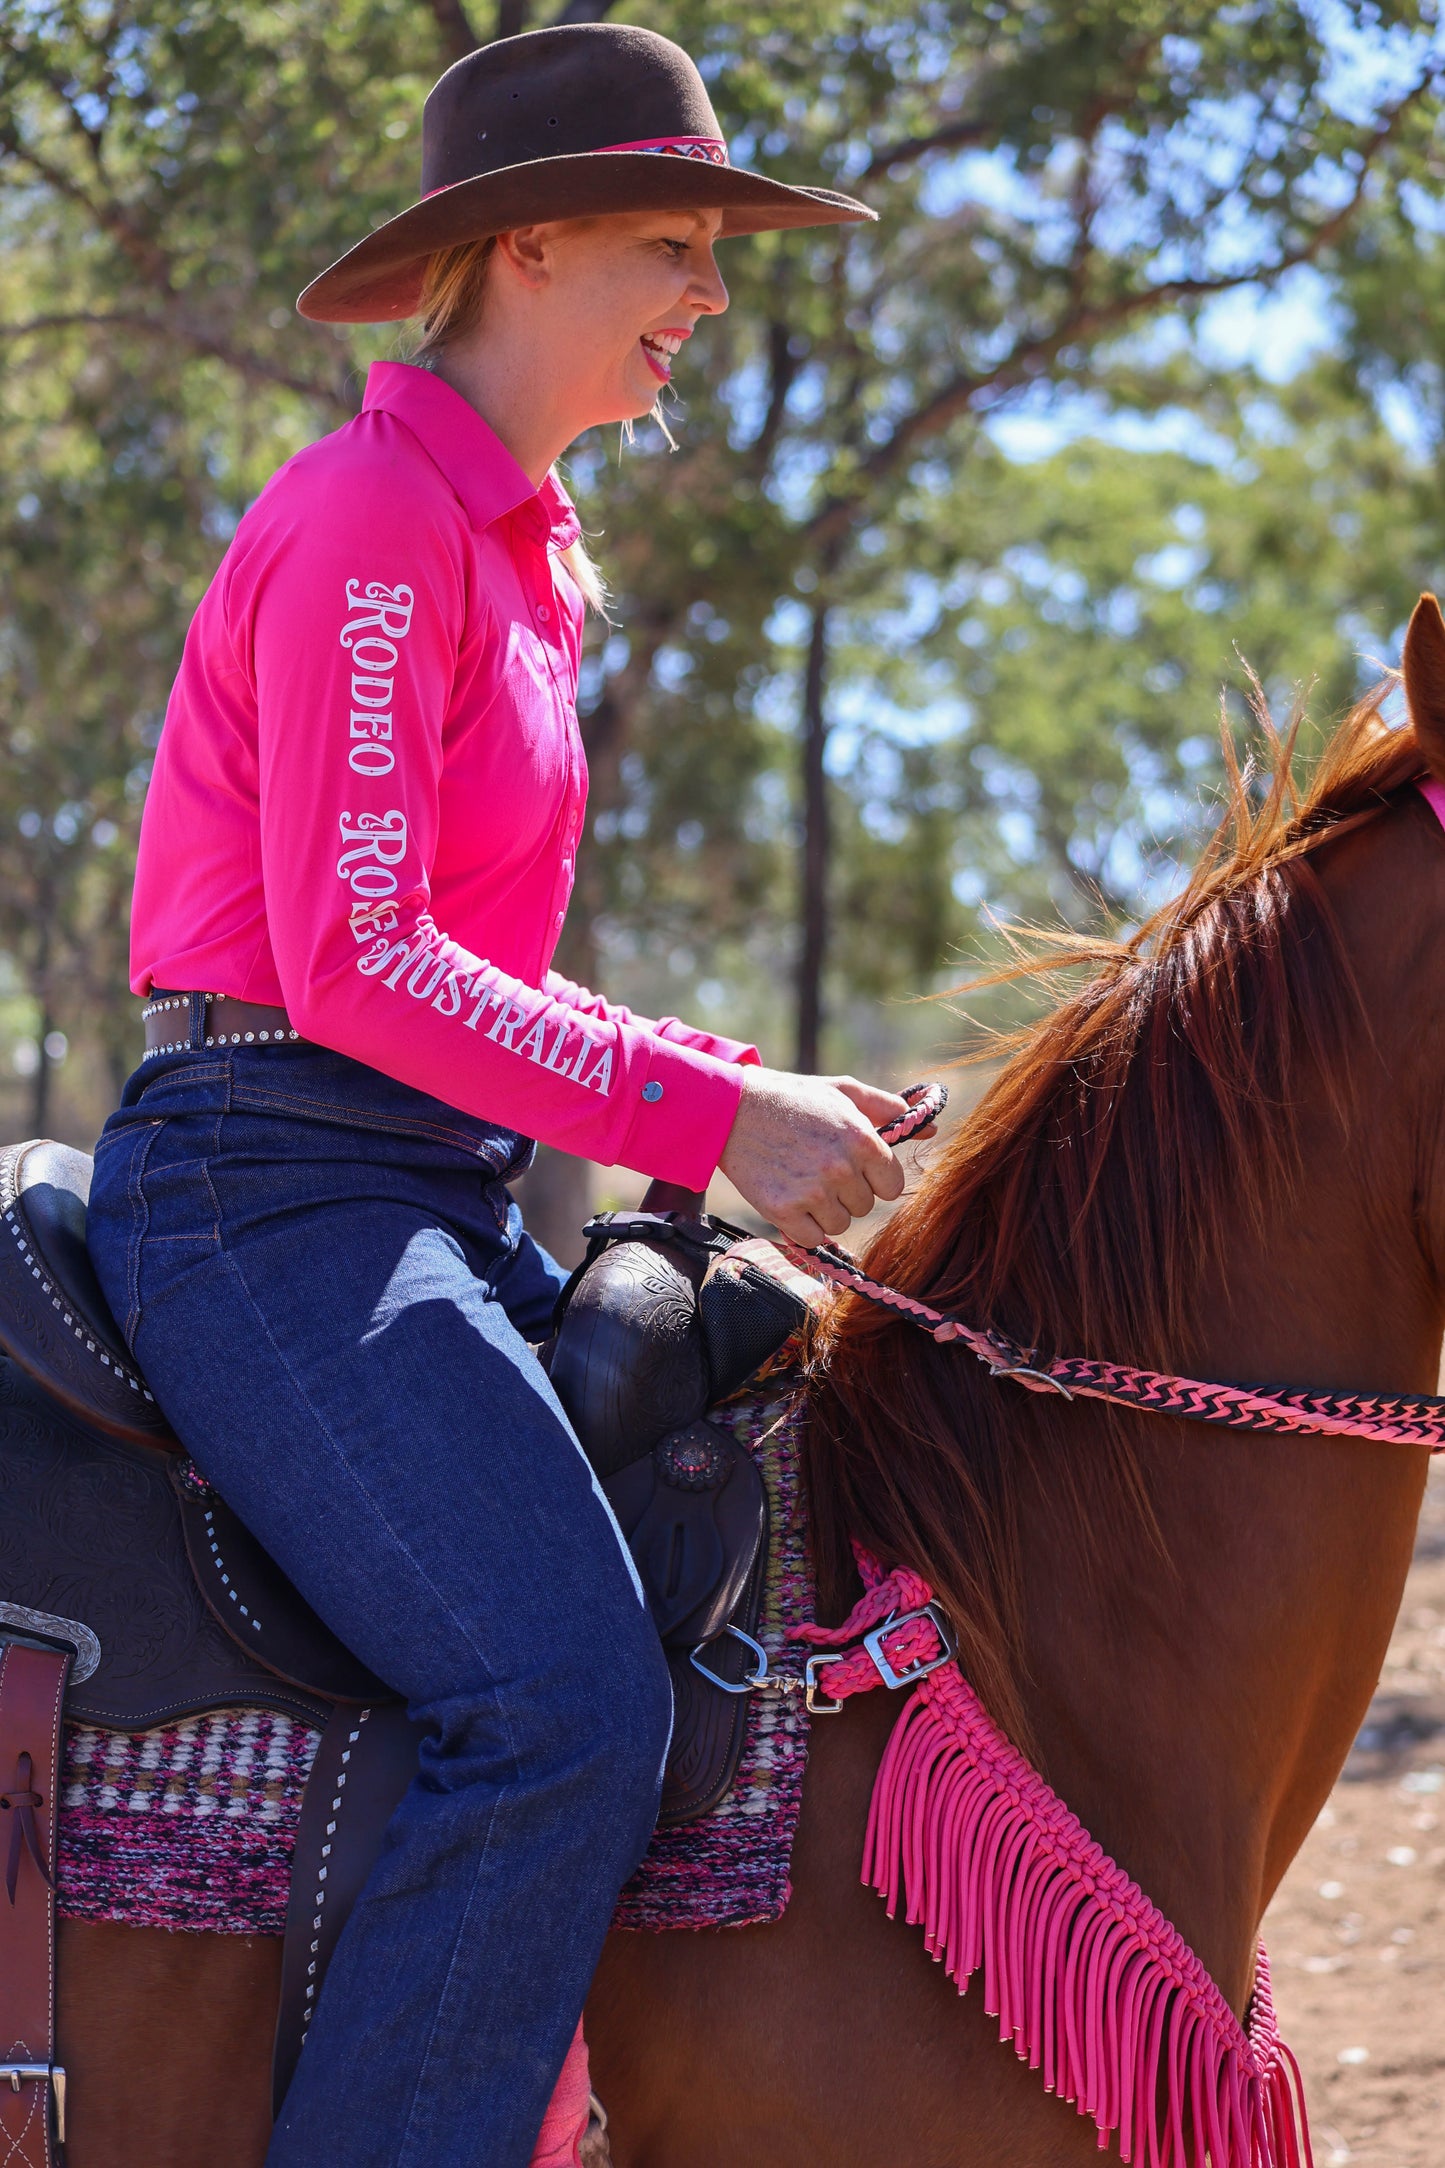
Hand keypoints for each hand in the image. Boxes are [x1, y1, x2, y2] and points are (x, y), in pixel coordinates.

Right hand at [718, 1068, 914, 1246]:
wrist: (732, 1110)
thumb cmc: (794, 1098)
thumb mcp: (844, 1092)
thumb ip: (889, 1109)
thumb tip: (932, 1128)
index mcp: (862, 1139)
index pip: (892, 1185)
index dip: (874, 1178)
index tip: (853, 1167)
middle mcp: (840, 1168)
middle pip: (865, 1206)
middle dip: (847, 1191)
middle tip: (818, 1166)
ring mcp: (812, 1192)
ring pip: (840, 1223)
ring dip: (824, 1209)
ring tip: (800, 1178)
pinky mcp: (783, 1211)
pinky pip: (813, 1238)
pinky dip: (803, 1225)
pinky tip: (788, 1196)